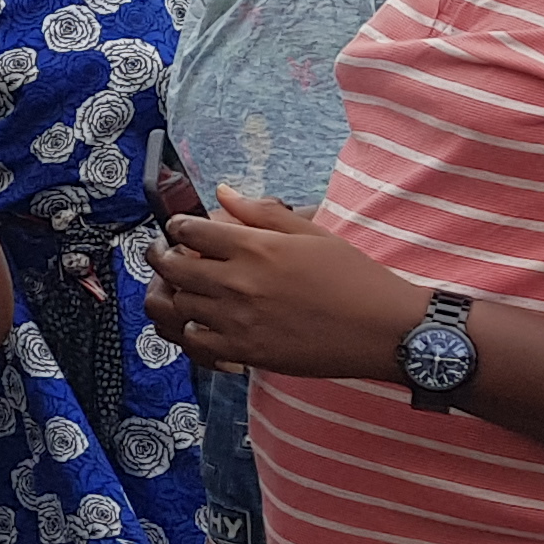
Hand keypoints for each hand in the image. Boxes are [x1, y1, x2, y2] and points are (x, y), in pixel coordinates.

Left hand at [147, 186, 426, 380]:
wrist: (382, 328)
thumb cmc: (353, 277)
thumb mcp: (311, 233)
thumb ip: (262, 212)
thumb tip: (223, 193)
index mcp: (255, 247)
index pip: (189, 230)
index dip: (178, 227)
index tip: (179, 229)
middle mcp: (239, 282)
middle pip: (172, 267)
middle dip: (161, 256)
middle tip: (165, 254)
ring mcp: (238, 320)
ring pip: (179, 305)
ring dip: (176, 294)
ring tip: (184, 289)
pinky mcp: (245, 351)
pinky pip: (195, 341)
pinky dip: (193, 330)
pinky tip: (204, 323)